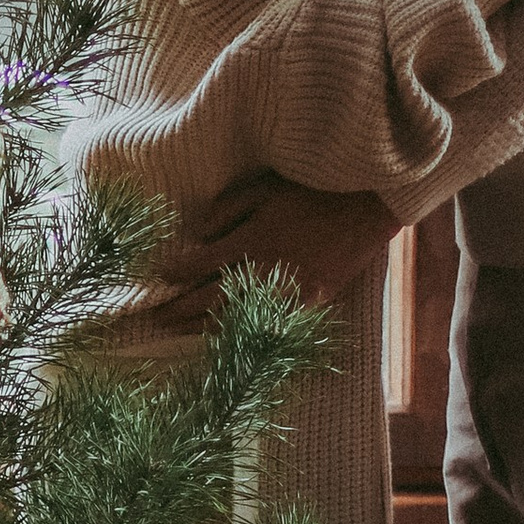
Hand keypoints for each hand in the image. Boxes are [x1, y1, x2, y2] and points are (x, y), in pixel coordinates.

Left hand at [149, 176, 397, 326]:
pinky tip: (231, 335)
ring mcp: (289, 290)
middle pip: (212, 296)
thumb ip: (227, 210)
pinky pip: (273, 322)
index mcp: (252, 240)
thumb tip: (196, 235)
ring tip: (182, 333)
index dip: (177, 272)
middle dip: (181, 309)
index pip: (202, 262)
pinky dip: (249, 329)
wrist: (366, 207)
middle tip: (157, 318)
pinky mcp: (312, 301)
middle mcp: (265, 270)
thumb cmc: (313, 191)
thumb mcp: (264, 188)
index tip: (159, 277)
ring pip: (240, 315)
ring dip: (207, 326)